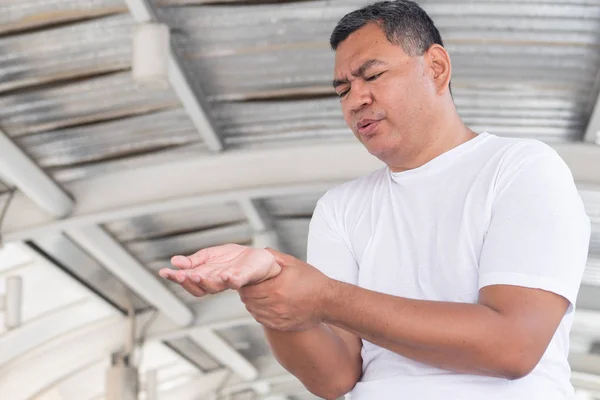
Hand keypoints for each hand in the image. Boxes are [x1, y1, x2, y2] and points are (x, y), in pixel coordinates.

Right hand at [159, 244, 281, 296]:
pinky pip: (237, 281)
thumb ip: (193, 261)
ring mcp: (230, 280)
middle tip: (180, 275)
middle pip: (199, 286)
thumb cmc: (233, 260)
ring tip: (197, 274)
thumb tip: (174, 261)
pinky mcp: (245, 276)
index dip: (176, 278)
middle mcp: (216, 281)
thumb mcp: (209, 257)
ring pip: (215, 285)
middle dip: (189, 281)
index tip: (164, 272)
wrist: (259, 260)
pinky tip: (225, 274)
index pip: (188, 280)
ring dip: (206, 281)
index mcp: (206, 276)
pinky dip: (230, 279)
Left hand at [239, 249, 331, 331]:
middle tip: (253, 287)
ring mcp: (278, 317)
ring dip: (253, 304)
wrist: (328, 301)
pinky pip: (262, 320)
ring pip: (253, 312)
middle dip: (248, 293)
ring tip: (260, 296)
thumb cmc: (312, 281)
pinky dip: (260, 313)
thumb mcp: (294, 263)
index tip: (248, 281)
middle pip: (248, 301)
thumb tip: (260, 252)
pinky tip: (267, 306)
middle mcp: (274, 305)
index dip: (244, 285)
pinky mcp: (281, 325)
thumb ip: (275, 256)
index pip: (247, 290)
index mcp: (275, 288)